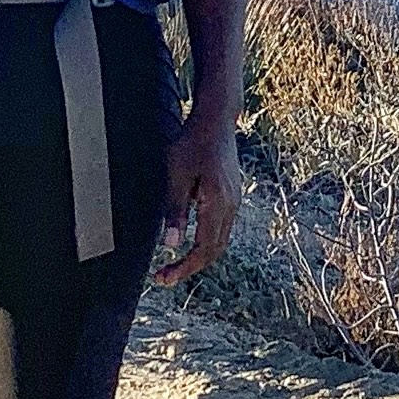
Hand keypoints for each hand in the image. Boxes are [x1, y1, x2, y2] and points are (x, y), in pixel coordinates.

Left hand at [150, 120, 241, 286]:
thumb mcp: (177, 175)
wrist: (217, 120)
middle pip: (214, 251)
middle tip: (164, 277)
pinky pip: (221, 229)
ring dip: (198, 257)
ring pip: (219, 242)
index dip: (184, 268)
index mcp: (217, 204)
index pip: (203, 249)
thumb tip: (172, 244)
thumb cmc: (193, 142)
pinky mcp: (232, 196)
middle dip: (189, 268)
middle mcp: (230, 207)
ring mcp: (234, 202)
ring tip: (174, 264)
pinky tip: (189, 241)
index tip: (164, 278)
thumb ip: (175, 210)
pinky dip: (205, 243)